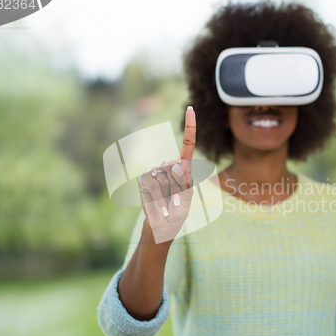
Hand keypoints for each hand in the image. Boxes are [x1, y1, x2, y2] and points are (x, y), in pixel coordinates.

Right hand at [138, 107, 195, 242]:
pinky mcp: (144, 179)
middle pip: (176, 166)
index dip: (190, 127)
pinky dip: (159, 199)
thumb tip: (175, 163)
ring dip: (169, 194)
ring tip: (168, 204)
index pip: (187, 145)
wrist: (161, 227)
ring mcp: (155, 171)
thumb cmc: (177, 213)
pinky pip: (154, 184)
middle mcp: (168, 166)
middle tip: (176, 201)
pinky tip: (161, 208)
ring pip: (165, 176)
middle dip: (178, 186)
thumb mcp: (186, 199)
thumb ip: (183, 182)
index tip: (191, 109)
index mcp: (183, 168)